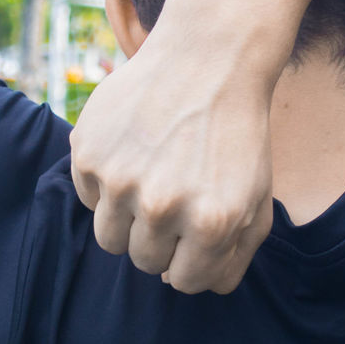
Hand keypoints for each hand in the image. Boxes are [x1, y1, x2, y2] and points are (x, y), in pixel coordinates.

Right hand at [70, 28, 275, 295]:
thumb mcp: (256, 198)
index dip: (192, 258)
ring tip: (152, 178)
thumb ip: (234, 255)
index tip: (196, 229)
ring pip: (111, 239)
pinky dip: (107, 184)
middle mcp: (163, 206)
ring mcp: (120, 179)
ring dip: (130, 218)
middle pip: (145, 262)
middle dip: (162, 238)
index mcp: (212, 223)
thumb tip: (192, 286)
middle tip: (176, 195)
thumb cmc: (236, 133)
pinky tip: (134, 150)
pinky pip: (90, 199)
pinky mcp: (88, 153)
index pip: (186, 281)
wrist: (208, 57)